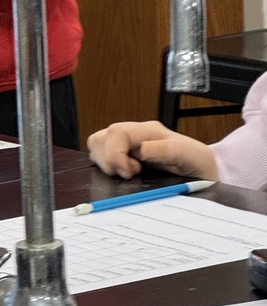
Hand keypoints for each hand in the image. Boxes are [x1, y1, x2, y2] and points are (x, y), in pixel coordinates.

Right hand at [86, 120, 218, 179]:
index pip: (116, 133)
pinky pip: (104, 156)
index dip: (115, 154)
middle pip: (102, 137)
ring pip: (98, 145)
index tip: (130, 172)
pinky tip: (124, 175)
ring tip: (127, 174)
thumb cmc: (200, 165)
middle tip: (129, 174)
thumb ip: (167, 150)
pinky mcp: (125, 157)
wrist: (208, 174)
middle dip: (108, 159)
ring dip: (106, 162)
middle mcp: (135, 135)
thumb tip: (141, 150)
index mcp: (148, 131)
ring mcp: (129, 145)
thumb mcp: (191, 156)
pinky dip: (107, 166)